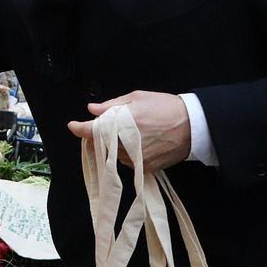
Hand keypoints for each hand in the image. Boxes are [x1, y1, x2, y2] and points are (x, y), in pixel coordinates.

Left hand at [67, 90, 190, 170]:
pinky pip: (129, 161)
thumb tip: (92, 109)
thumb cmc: (165, 107)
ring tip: (128, 133)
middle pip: (102, 144)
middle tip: (108, 126)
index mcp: (122, 124)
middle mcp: (127, 145)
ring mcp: (136, 159)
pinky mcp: (146, 168)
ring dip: (114, 146)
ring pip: (115, 155)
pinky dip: (128, 153)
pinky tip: (138, 142)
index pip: (94, 130)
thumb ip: (112, 105)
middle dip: (100, 136)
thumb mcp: (138, 98)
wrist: (194, 126)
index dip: (80, 128)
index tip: (73, 125)